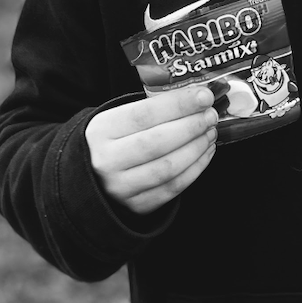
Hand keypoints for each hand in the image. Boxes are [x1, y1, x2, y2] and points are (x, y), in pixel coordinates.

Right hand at [85, 85, 217, 214]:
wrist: (90, 177)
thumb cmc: (113, 140)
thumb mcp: (118, 119)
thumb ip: (151, 109)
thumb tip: (197, 98)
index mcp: (101, 131)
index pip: (144, 115)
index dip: (179, 105)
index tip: (204, 96)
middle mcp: (107, 161)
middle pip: (158, 142)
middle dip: (192, 126)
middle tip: (211, 115)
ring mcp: (121, 187)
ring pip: (168, 167)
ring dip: (197, 147)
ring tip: (210, 132)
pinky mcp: (136, 206)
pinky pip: (173, 188)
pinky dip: (195, 169)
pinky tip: (205, 152)